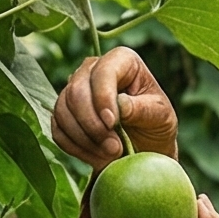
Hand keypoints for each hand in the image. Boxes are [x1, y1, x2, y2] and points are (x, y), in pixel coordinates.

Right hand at [52, 48, 178, 165]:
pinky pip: (57, 129)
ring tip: (109, 155)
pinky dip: (74, 147)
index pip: (103, 71)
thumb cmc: (156, 123)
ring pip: (62, 111)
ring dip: (83, 139)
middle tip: (114, 148)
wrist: (144, 143)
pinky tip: (96, 157)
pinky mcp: (64, 112)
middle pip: (76, 91)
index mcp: (122, 60)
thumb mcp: (160, 116)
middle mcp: (93, 69)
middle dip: (92, 124)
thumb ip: (142, 109)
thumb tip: (119, 105)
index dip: (103, 97)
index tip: (112, 123)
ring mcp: (74, 89)